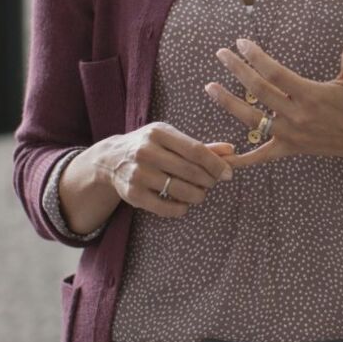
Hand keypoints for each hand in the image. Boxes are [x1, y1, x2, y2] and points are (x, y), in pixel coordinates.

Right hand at [99, 123, 233, 218]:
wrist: (110, 159)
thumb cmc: (149, 146)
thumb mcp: (171, 138)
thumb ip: (201, 146)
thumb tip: (232, 151)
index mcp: (159, 133)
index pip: (195, 150)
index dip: (215, 164)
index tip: (227, 174)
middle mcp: (146, 151)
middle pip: (189, 171)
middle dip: (208, 181)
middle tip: (212, 184)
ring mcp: (138, 173)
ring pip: (179, 190)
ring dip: (197, 195)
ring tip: (199, 194)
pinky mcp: (132, 194)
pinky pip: (164, 207)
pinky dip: (180, 208)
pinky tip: (184, 204)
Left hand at [206, 37, 342, 169]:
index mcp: (311, 96)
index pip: (276, 74)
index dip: (257, 58)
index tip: (242, 43)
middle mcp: (297, 116)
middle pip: (259, 91)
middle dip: (238, 70)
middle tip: (221, 54)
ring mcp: (290, 134)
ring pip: (252, 119)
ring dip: (229, 103)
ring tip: (210, 87)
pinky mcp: (289, 148)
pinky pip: (261, 156)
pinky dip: (241, 160)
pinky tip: (222, 157)